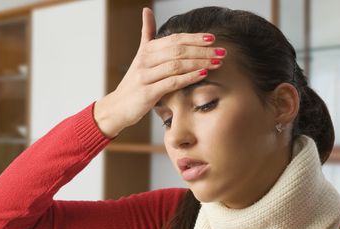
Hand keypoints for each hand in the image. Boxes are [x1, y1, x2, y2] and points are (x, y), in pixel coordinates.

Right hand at [93, 7, 225, 137]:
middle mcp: (145, 60)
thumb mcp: (140, 56)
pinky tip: (203, 74)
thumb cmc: (134, 83)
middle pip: (178, 50)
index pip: (174, 39)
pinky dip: (189, 77)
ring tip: (217, 62)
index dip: (194, 38)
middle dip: (203, 50)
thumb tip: (146, 10)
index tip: (212, 38)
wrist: (117, 107)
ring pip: (177, 65)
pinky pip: (172, 82)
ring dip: (200, 62)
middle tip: (222, 51)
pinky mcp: (147, 93)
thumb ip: (147, 34)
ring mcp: (146, 76)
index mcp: (146, 50)